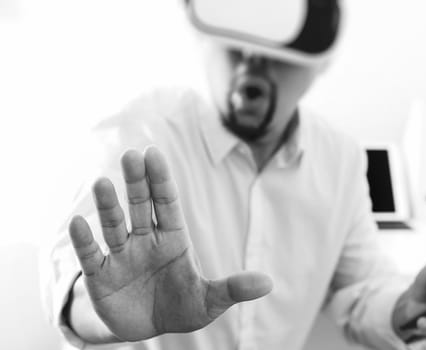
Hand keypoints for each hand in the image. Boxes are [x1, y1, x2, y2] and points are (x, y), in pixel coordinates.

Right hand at [69, 147, 272, 341]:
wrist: (148, 328)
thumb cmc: (181, 307)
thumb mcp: (209, 301)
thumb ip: (233, 289)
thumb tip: (268, 283)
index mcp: (173, 238)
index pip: (167, 203)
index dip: (161, 180)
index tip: (153, 154)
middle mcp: (145, 240)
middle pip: (140, 206)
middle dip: (136, 183)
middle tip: (132, 156)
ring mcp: (122, 255)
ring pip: (114, 225)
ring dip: (108, 206)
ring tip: (102, 183)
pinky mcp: (101, 276)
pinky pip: (92, 256)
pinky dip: (84, 241)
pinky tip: (77, 223)